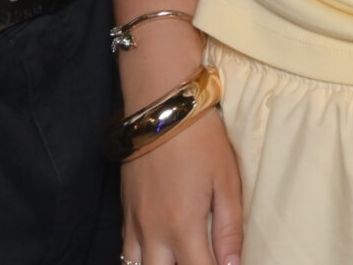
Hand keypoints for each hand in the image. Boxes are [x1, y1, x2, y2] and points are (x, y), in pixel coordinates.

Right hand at [120, 107, 243, 264]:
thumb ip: (229, 229)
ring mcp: (134, 221)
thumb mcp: (226, 181)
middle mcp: (153, 231)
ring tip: (176, 256)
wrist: (161, 104)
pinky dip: (140, 258)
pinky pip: (125, 249)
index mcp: (182, 226)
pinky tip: (158, 252)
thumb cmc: (200, 139)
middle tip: (200, 259)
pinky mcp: (123, 208)